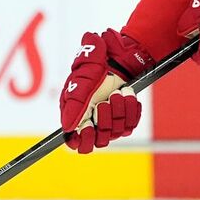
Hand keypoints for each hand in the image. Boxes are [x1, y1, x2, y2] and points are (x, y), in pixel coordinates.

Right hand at [59, 29, 152, 153]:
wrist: (116, 56)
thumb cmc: (95, 65)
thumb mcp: (83, 79)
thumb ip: (74, 102)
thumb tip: (68, 127)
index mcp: (75, 114)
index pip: (76, 143)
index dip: (83, 139)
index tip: (89, 125)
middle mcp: (91, 121)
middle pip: (99, 141)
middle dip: (105, 120)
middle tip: (106, 101)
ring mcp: (109, 121)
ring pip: (116, 133)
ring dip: (120, 111)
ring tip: (118, 92)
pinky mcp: (124, 119)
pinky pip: (130, 126)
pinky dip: (132, 110)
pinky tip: (127, 94)